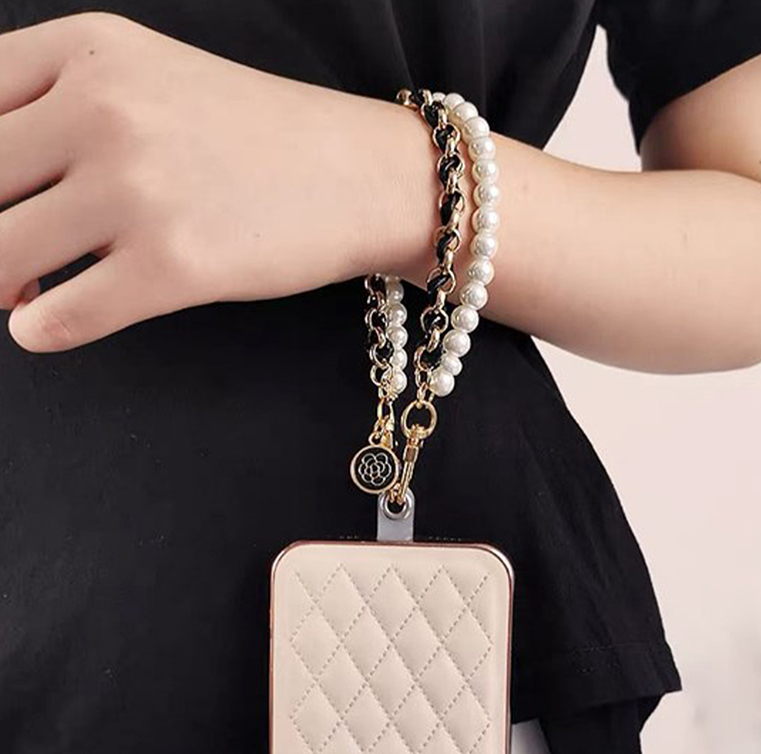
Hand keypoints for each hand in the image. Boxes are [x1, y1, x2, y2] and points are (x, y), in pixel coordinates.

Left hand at [0, 12, 435, 351]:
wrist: (361, 176)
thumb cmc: (261, 137)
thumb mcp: (154, 80)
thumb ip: (62, 113)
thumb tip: (0, 207)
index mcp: (90, 51)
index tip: (0, 201)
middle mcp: (105, 110)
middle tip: (9, 260)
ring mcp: (140, 190)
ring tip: (24, 292)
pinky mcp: (174, 266)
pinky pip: (61, 317)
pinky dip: (40, 331)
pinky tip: (49, 325)